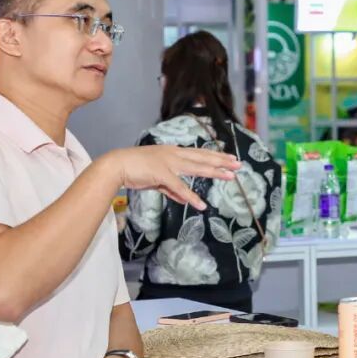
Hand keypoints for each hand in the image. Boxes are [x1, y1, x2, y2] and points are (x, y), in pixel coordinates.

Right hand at [109, 145, 240, 208]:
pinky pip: (180, 188)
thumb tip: (184, 198)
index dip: (215, 156)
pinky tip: (201, 205)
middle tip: (239, 164)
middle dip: (222, 161)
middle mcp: (174, 154)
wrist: (117, 165)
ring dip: (215, 172)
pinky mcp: (162, 174)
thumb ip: (171, 187)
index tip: (230, 157)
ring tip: (231, 177)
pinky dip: (191, 197)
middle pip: (203, 158)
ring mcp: (169, 163)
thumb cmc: (135, 169)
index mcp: (173, 152)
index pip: (199, 153)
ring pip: (197, 168)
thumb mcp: (157, 178)